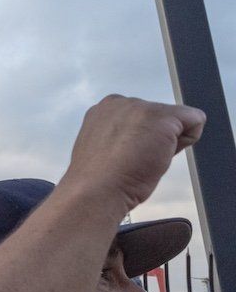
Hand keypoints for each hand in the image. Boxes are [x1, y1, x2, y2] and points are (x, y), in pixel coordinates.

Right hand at [64, 95, 204, 211]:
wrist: (97, 189)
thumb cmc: (100, 179)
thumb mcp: (106, 147)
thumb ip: (122, 134)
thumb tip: (147, 138)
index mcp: (104, 110)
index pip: (141, 118)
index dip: (141, 140)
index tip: (123, 156)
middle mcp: (120, 102)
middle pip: (159, 117)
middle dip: (155, 138)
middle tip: (133, 160)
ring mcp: (140, 107)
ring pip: (176, 120)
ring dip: (167, 141)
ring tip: (142, 159)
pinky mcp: (161, 116)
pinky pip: (195, 119)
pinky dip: (188, 139)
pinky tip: (160, 154)